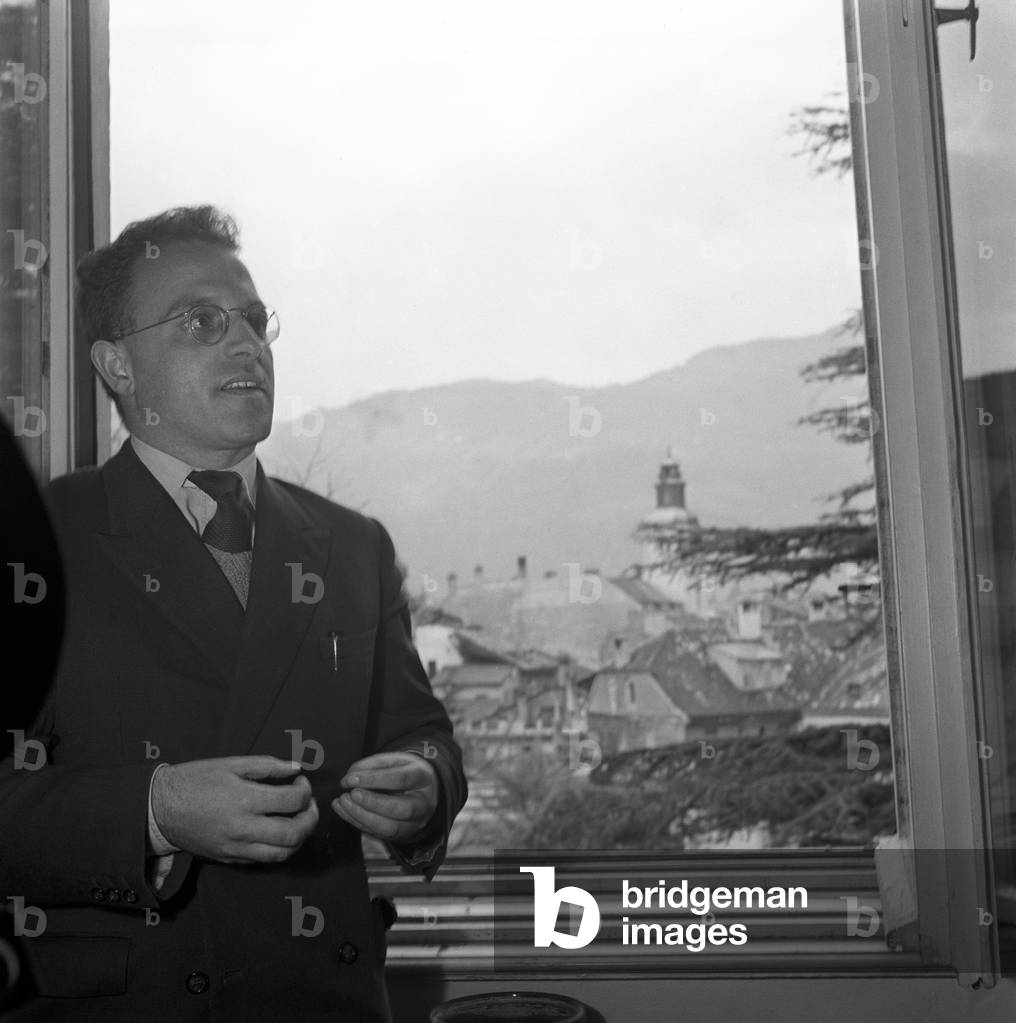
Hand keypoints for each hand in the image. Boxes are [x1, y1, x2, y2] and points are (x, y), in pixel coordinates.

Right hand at [152, 756, 318, 863]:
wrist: (160, 808)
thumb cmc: (196, 780)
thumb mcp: (231, 764)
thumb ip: (267, 766)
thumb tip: (296, 768)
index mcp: (245, 800)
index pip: (293, 801)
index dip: (305, 790)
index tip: (301, 781)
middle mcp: (243, 828)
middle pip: (293, 833)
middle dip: (310, 818)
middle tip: (308, 804)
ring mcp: (236, 848)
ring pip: (282, 854)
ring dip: (299, 838)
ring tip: (299, 820)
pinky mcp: (229, 859)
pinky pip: (263, 860)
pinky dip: (279, 848)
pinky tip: (279, 832)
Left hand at [331, 752, 438, 843]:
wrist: (423, 790)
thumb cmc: (406, 772)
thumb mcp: (394, 760)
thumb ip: (372, 765)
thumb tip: (351, 777)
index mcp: (422, 778)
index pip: (400, 779)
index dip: (373, 779)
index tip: (350, 779)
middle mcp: (423, 803)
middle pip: (400, 809)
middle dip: (372, 803)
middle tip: (351, 794)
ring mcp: (414, 822)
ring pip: (390, 828)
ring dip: (362, 817)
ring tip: (344, 803)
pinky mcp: (402, 835)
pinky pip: (378, 834)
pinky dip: (357, 822)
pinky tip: (344, 811)